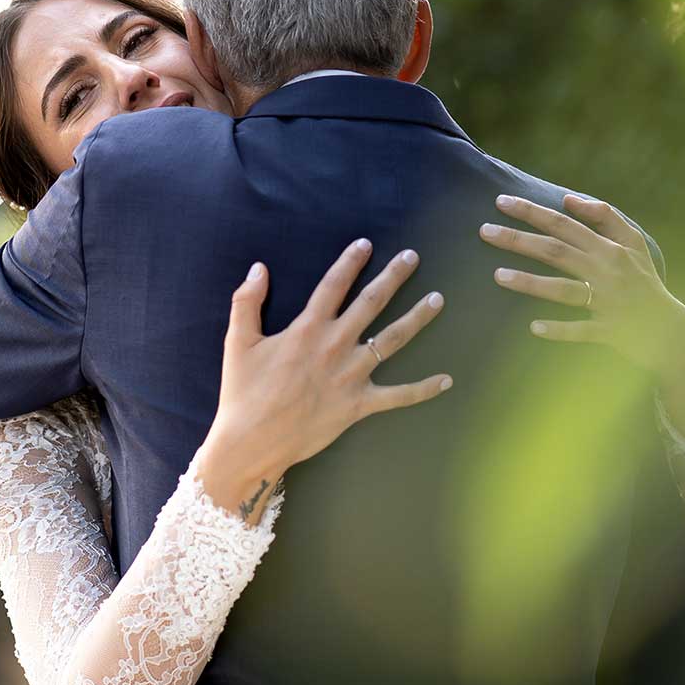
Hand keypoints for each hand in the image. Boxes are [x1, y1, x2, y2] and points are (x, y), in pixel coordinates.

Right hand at [199, 239, 451, 519]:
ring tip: (437, 299)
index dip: (351, 261)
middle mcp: (335, 345)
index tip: (367, 244)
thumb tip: (258, 269)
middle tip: (413, 257)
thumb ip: (247, 301)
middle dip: (393, 277)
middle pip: (371, 303)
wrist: (252, 441)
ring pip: (392, 340)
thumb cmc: (243, 391)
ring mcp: (351, 375)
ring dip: (417, 318)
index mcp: (307, 328)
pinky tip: (446, 379)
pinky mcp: (359, 404)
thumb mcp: (238, 341)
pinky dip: (423, 389)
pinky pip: (398, 396)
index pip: (334, 284)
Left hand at [480, 193, 684, 390]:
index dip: (533, 211)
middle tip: (484, 231)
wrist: (671, 330)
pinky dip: (559, 329)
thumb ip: (605, 217)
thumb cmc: (644, 282)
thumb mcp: (634, 244)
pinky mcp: (610, 331)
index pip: (565, 224)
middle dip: (519, 239)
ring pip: (564, 290)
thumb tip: (569, 198)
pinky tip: (534, 327)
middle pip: (557, 251)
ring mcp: (608, 302)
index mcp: (610, 248)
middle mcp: (607, 271)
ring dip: (531, 283)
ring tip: (498, 275)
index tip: (501, 201)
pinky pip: (581, 330)